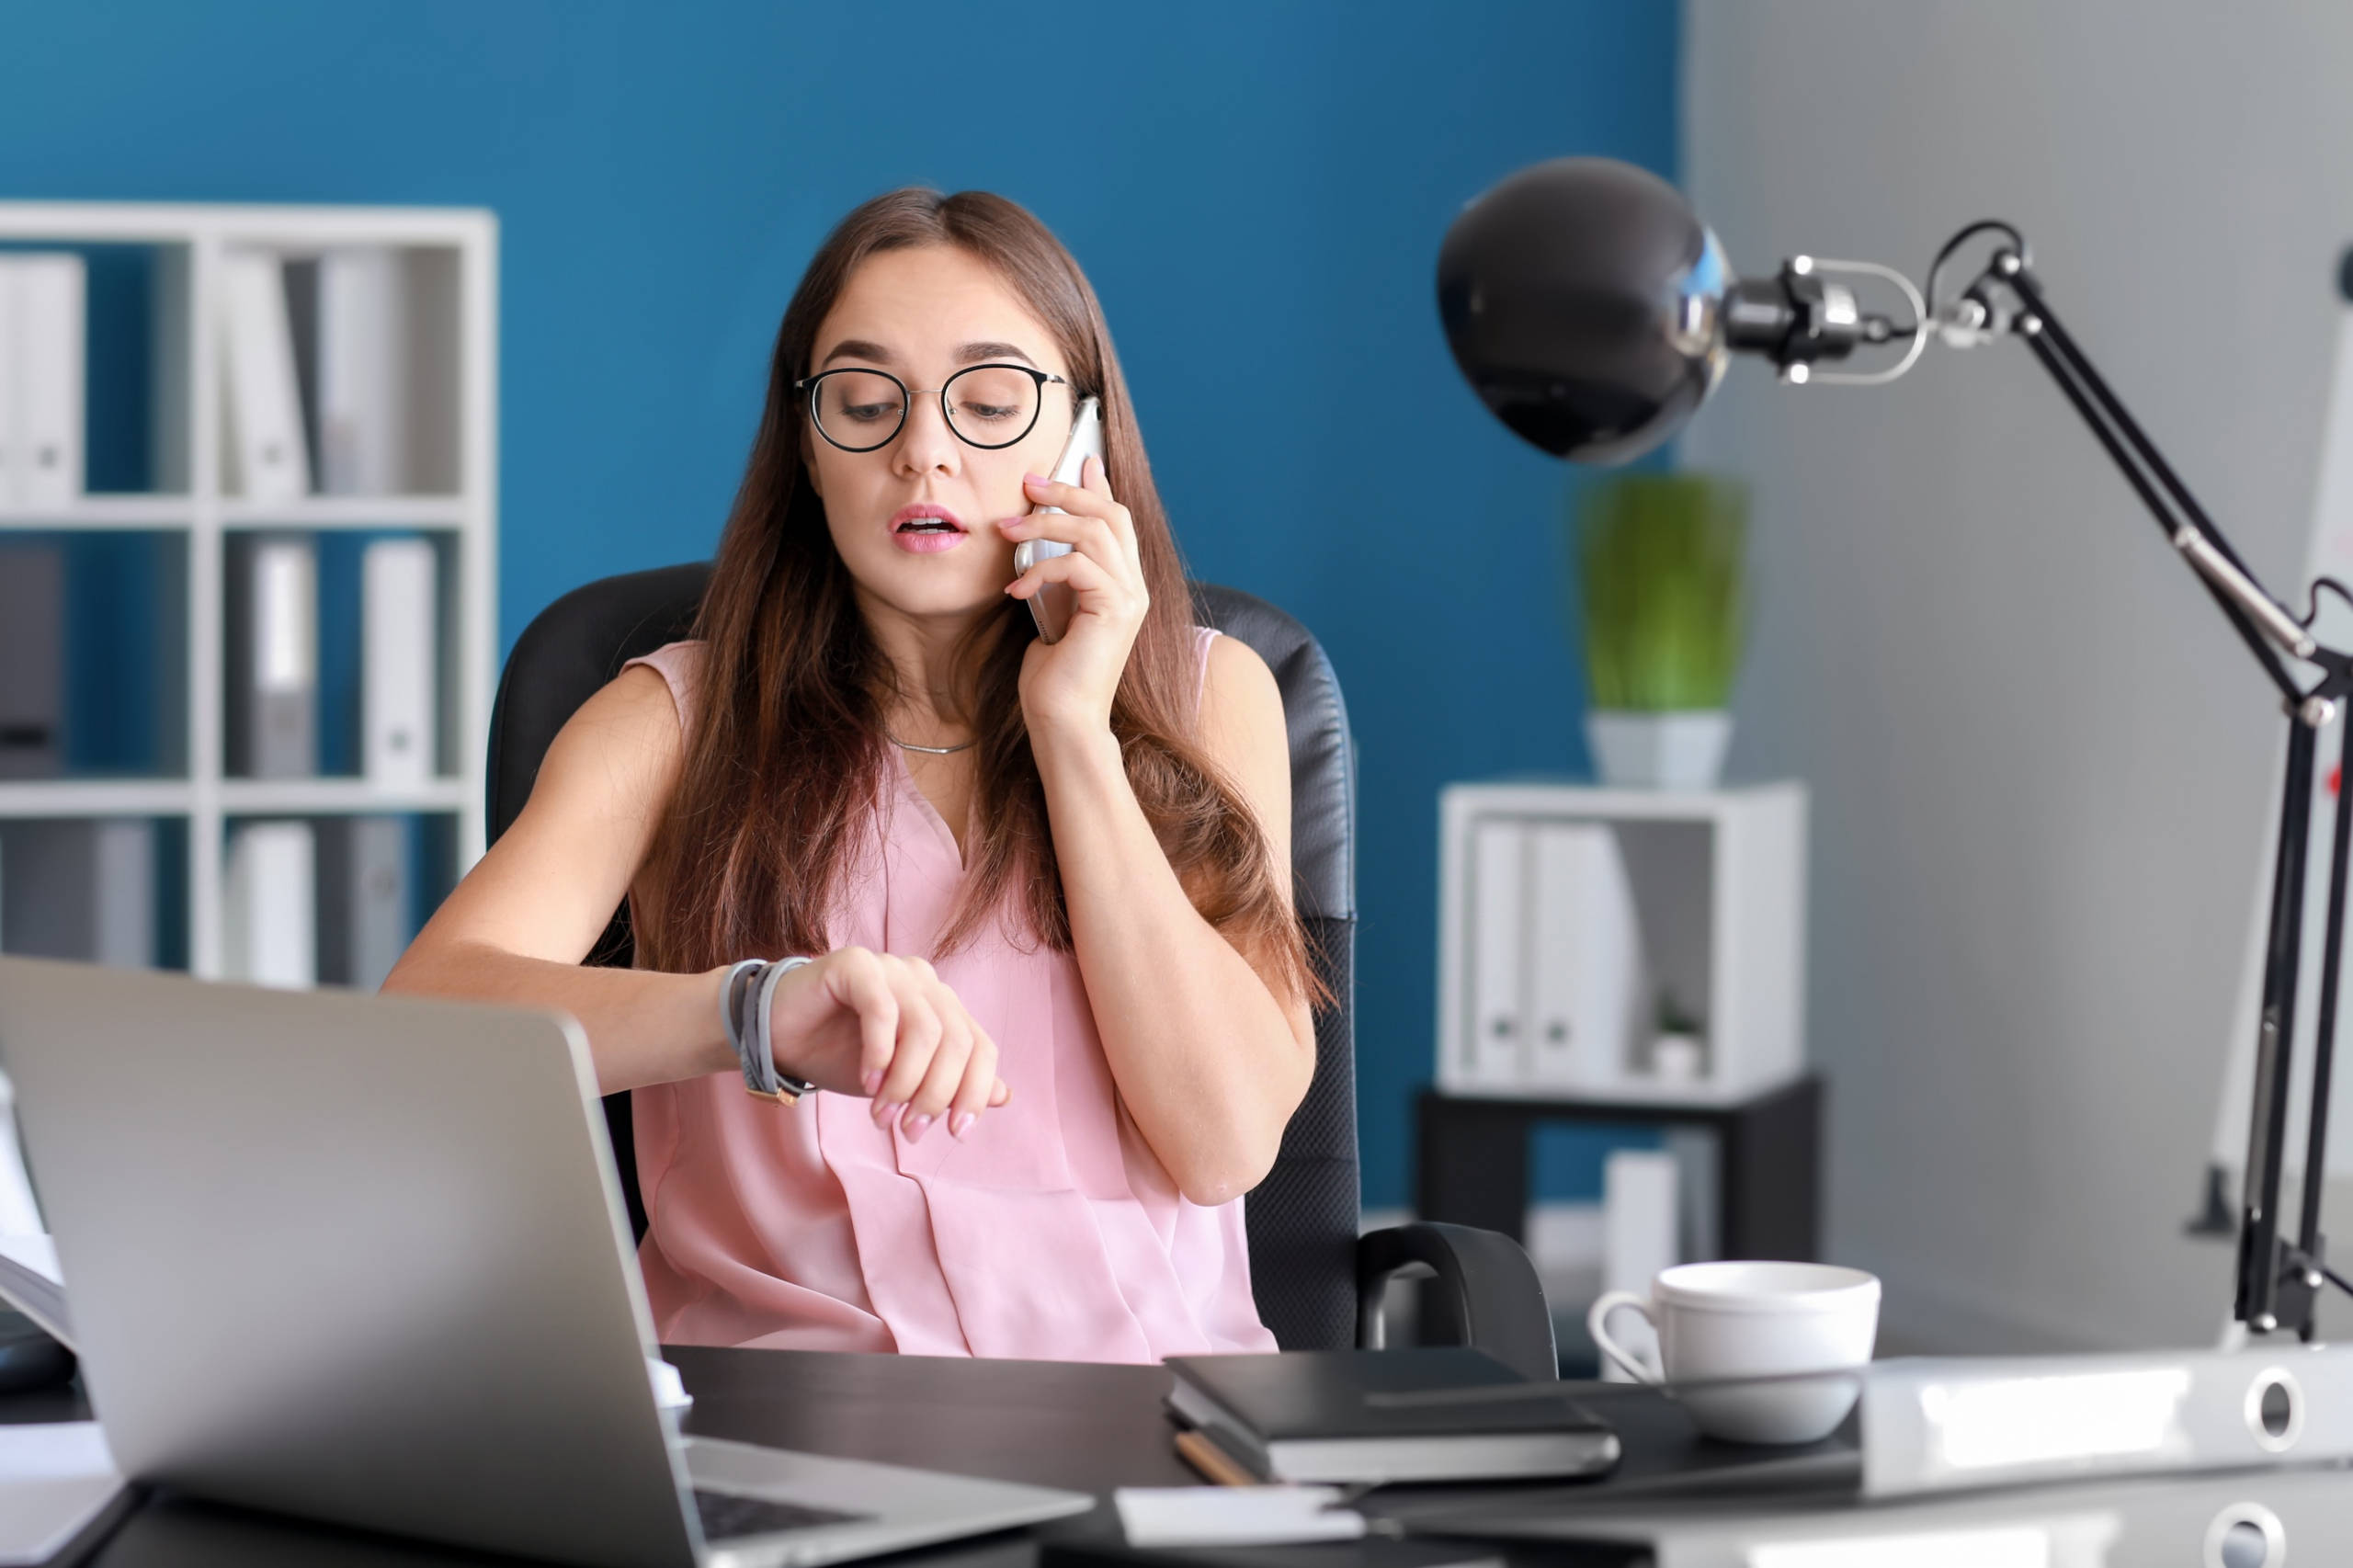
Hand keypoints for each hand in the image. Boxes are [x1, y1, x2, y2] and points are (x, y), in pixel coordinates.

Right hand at [756, 948, 1009, 1140]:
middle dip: (937, 1094)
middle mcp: (925, 981)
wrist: (778, 1036)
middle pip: (957, 1040)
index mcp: (943, 1006)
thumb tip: (1005, 1096)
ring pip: (925, 1028)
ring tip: (882, 1115)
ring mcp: (893, 967)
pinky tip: (866, 1081)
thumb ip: (949, 1083)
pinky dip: (880, 1052)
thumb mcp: (901, 1081)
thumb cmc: (840, 1055)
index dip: (975, 1091)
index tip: (956, 1133)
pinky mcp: (857, 964)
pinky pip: (883, 1009)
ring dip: (906, 1082)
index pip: (981, 1047)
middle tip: (910, 1132)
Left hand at [997, 455, 1147, 735]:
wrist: (1062, 721)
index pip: (1117, 521)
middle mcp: (1134, 588)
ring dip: (1044, 525)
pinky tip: (1016, 588)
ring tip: (1006, 530)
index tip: (1077, 460)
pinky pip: (1078, 565)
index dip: (1098, 487)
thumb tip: (1037, 544)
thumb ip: (1055, 577)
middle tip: (1028, 484)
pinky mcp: (1115, 611)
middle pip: (1111, 515)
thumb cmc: (1051, 677)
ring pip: (1093, 532)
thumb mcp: (1049, 612)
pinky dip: (1041, 568)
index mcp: (1123, 586)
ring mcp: (1130, 598)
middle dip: (1068, 491)